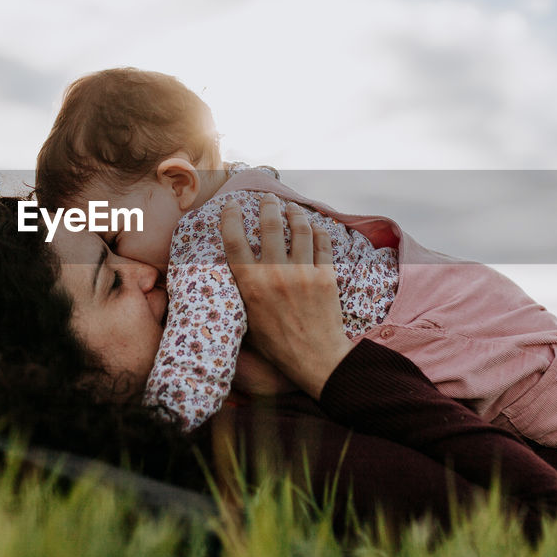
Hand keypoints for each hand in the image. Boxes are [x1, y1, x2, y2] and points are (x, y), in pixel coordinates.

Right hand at [220, 194, 352, 399]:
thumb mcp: (249, 319)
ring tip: (291, 207)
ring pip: (299, 228)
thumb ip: (244, 292)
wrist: (316, 359)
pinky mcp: (326, 276)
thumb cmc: (278, 344)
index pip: (235, 241)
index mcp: (252, 285)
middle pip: (270, 225)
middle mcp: (275, 273)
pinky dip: (319, 230)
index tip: (231, 205)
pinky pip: (323, 243)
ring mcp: (303, 272)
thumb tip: (237, 271)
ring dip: (294, 212)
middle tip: (267, 198)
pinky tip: (315, 226)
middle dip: (267, 205)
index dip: (230, 218)